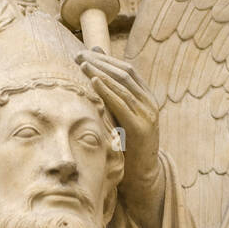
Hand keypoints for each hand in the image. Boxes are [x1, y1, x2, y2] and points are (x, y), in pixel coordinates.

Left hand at [76, 50, 164, 227]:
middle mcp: (149, 102)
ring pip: (123, 85)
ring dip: (100, 72)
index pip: (126, 70)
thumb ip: (112, 100)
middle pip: (124, 73)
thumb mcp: (120, 119)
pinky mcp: (141, 128)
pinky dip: (107, 91)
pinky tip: (94, 81)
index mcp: (146, 98)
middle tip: (79, 54)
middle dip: (100, 62)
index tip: (85, 52)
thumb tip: (94, 79)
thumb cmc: (128, 146)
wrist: (143, 175)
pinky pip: (123, 105)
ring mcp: (147, 114)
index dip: (106, 59)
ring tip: (82, 63)